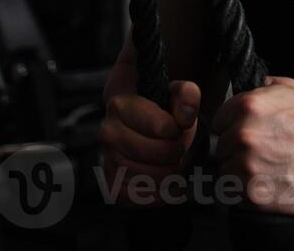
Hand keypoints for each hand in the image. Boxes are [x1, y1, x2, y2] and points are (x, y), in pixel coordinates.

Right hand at [100, 80, 199, 206]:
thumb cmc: (162, 111)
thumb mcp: (178, 95)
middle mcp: (108, 131)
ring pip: (145, 176)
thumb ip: (186, 96)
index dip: (176, 130)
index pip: (159, 127)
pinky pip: (135, 196)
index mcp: (122, 104)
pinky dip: (156, 194)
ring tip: (174, 165)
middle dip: (175, 153)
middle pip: (155, 153)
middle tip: (178, 149)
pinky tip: (165, 184)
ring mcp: (107, 158)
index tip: (177, 128)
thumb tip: (184, 117)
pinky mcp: (110, 181)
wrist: (144, 128)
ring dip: (168, 175)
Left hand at [210, 76, 293, 217]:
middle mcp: (244, 134)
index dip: (232, 127)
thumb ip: (267, 85)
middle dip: (236, 149)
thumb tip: (255, 85)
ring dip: (240, 171)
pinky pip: (235, 191)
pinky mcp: (252, 192)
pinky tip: (267, 181)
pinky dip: (247, 189)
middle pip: (221, 147)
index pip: (218, 121)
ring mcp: (246, 164)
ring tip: (266, 168)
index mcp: (249, 106)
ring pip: (226, 170)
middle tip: (262, 152)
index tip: (247, 134)